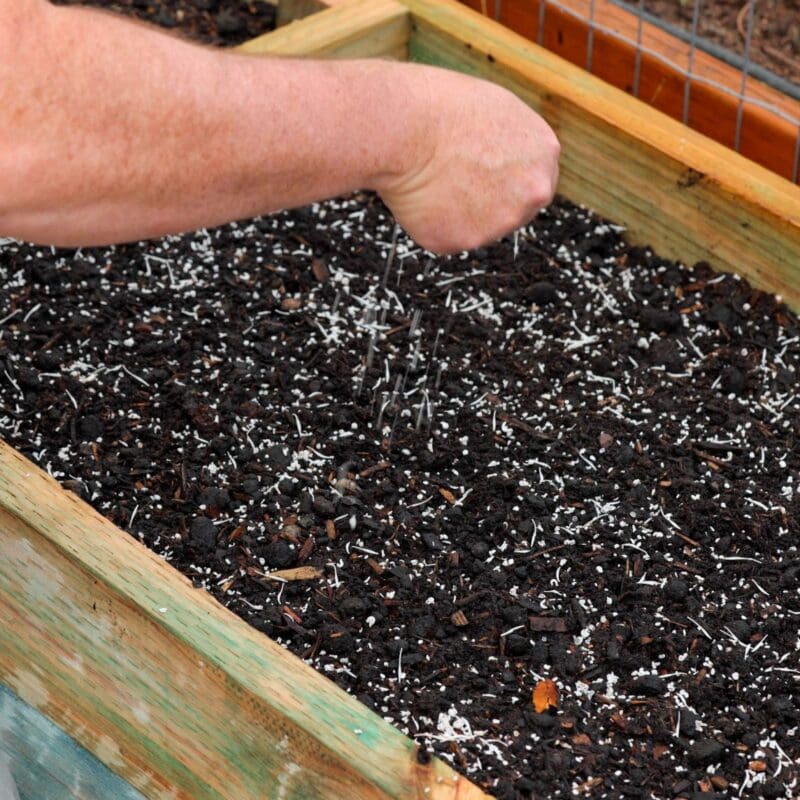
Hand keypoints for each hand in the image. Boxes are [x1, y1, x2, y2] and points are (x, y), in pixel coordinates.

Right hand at [377, 67, 559, 253]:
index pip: (536, 182)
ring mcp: (500, 222)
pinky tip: (421, 195)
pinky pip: (448, 237)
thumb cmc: (441, 108)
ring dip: (459, 211)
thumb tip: (506, 164)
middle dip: (490, 202)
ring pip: (480, 226)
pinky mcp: (464, 241)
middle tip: (456, 181)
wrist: (404, 129)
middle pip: (515, 210)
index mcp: (545, 153)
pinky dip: (432, 222)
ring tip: (433, 179)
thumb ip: (514, 145)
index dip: (508, 181)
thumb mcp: (496, 110)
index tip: (486, 177)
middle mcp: (532, 193)